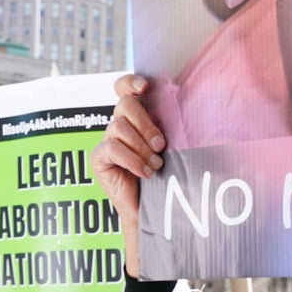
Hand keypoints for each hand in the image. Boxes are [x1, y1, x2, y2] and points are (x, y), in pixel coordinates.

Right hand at [92, 74, 165, 276]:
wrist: (151, 209)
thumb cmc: (166, 176)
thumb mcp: (171, 147)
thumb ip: (170, 126)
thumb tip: (192, 107)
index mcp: (134, 116)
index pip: (123, 87)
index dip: (130, 82)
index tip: (145, 87)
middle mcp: (118, 124)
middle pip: (125, 105)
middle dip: (145, 123)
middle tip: (161, 144)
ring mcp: (106, 140)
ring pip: (119, 127)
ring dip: (141, 147)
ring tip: (155, 164)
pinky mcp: (98, 158)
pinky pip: (113, 149)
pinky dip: (132, 160)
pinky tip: (145, 173)